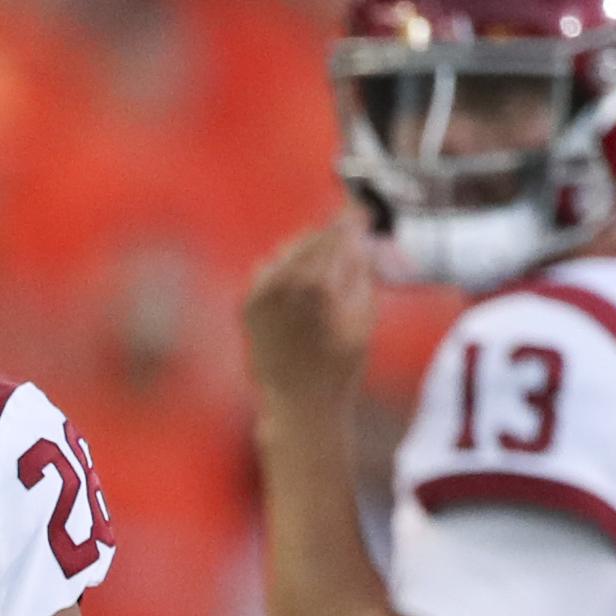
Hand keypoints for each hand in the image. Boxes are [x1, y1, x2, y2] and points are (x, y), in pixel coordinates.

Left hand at [242, 213, 380, 405]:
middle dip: (332, 235)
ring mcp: (263, 290)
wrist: (299, 400)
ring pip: (290, 248)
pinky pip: (270, 268)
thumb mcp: (365, 316)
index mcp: (319, 282)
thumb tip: (360, 241)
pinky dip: (286, 267)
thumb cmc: (339, 365)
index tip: (362, 214)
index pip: (339, 233)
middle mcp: (286, 281)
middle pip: (314, 236)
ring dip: (309, 249)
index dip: (353, 220)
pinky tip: (300, 281)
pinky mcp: (249, 301)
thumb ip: (363, 271)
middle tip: (349, 236)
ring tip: (326, 263)